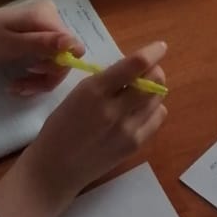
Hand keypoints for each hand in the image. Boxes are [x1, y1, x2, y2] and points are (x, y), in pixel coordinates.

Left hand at [0, 0, 83, 92]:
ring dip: (39, 78)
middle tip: (21, 87)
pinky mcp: (42, 33)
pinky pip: (48, 57)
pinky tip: (20, 79)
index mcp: (47, 16)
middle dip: (45, 77)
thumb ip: (43, 44)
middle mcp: (53, 16)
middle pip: (64, 56)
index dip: (56, 68)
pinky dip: (36, 72)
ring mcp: (48, 24)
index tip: (33, 74)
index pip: (72, 49)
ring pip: (56, 60)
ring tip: (17, 86)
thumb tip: (74, 45)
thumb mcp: (12, 44)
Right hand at [0, 41, 167, 216]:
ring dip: (153, 91)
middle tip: (146, 73)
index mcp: (95, 90)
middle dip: (154, 71)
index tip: (160, 47)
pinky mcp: (134, 145)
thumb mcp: (78, 93)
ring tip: (139, 93)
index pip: (136, 65)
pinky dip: (153, 110)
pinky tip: (139, 112)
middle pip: (154, 81)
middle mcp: (115, 109)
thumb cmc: (61, 126)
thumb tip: (133, 68)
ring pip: (158, 99)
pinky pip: (157, 118)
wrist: (55, 169)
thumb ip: (106, 80)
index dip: (153, 52)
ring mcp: (127, 129)